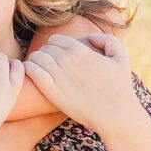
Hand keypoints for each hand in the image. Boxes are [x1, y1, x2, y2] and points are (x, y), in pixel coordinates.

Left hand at [24, 34, 138, 134]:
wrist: (116, 114)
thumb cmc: (119, 87)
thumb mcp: (121, 58)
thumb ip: (107, 40)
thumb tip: (90, 36)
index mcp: (80, 50)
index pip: (55, 40)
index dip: (55, 47)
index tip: (57, 56)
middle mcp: (67, 60)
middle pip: (45, 49)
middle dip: (46, 54)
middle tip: (49, 65)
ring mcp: (58, 74)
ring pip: (35, 58)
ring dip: (35, 61)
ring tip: (40, 69)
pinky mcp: (51, 90)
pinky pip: (31, 71)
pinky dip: (29, 69)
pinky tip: (32, 74)